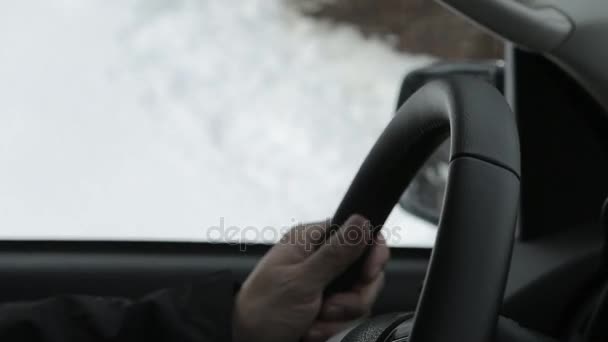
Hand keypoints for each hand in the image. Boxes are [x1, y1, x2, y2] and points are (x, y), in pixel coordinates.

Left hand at [233, 215, 389, 341]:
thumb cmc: (261, 311)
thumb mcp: (300, 281)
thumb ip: (335, 254)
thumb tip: (361, 221)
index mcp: (310, 242)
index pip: (357, 234)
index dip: (371, 254)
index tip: (368, 274)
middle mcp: (319, 261)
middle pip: (364, 272)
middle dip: (351, 298)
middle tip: (329, 307)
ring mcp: (325, 287)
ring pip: (359, 298)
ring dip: (338, 318)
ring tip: (313, 322)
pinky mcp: (326, 310)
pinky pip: (349, 318)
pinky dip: (332, 329)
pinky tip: (311, 331)